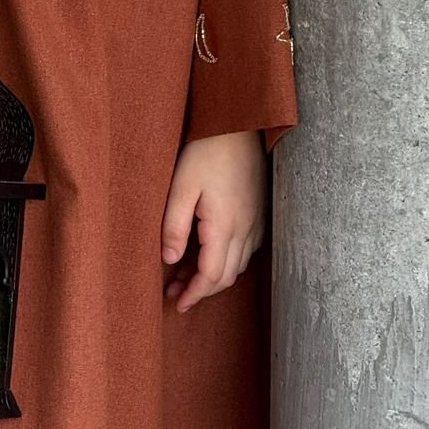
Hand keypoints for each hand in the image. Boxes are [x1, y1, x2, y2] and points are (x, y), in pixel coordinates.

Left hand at [160, 131, 266, 312]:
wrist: (237, 124)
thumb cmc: (206, 151)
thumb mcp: (180, 188)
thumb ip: (173, 226)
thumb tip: (168, 260)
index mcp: (224, 226)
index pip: (211, 275)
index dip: (194, 294)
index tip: (177, 304)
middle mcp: (245, 229)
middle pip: (226, 276)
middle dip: (200, 290)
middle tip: (175, 292)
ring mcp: (256, 221)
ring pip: (238, 264)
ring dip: (213, 276)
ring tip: (185, 274)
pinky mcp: (259, 212)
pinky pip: (247, 250)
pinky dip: (227, 260)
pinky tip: (208, 252)